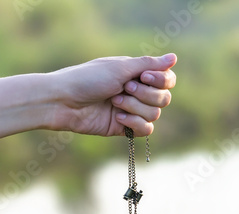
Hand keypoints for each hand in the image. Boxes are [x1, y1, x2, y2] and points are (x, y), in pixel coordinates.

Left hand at [50, 53, 176, 136]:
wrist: (64, 101)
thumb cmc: (88, 79)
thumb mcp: (120, 68)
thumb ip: (149, 64)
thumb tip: (174, 58)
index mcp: (135, 74)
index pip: (167, 80)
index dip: (162, 80)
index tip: (144, 77)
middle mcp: (135, 92)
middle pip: (163, 98)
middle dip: (145, 94)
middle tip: (123, 88)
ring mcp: (129, 110)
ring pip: (154, 114)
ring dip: (135, 108)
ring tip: (114, 102)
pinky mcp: (122, 128)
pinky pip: (145, 130)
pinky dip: (134, 124)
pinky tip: (117, 118)